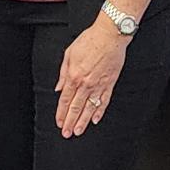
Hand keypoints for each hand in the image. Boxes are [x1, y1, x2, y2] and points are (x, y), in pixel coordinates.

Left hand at [54, 17, 131, 137]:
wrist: (109, 36)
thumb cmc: (89, 41)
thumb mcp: (69, 54)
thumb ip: (63, 73)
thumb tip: (59, 88)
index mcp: (74, 76)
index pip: (65, 99)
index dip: (61, 113)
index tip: (59, 122)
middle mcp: (85, 83)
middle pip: (76, 107)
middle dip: (70, 122)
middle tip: (67, 133)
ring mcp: (98, 85)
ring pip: (89, 108)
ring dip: (83, 121)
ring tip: (78, 131)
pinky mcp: (110, 83)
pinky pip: (104, 101)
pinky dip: (99, 112)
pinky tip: (96, 120)